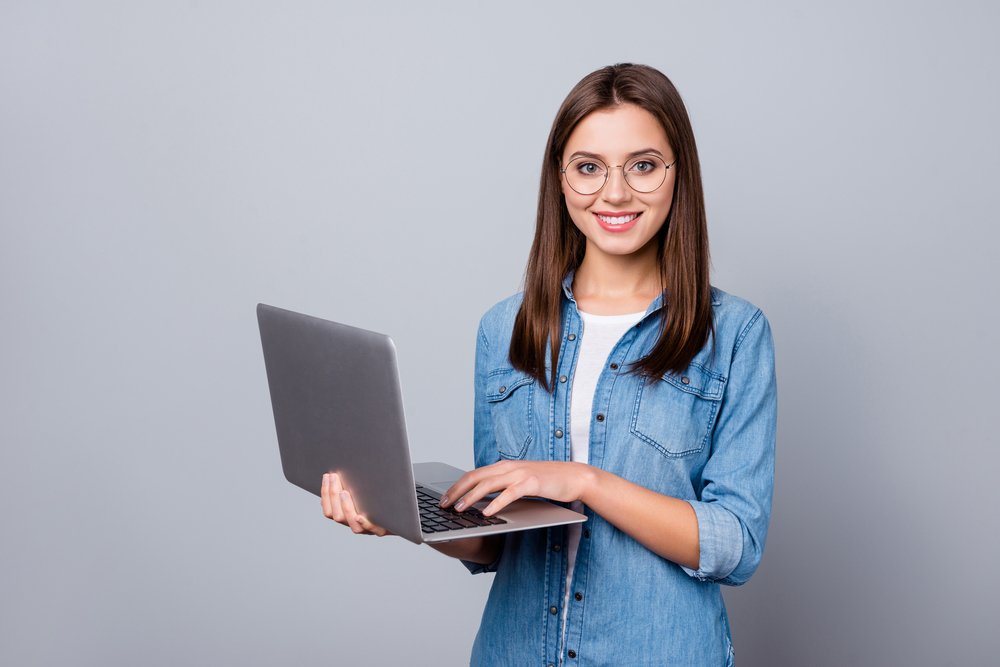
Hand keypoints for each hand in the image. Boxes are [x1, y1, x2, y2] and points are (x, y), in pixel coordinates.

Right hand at [320, 472, 390, 536]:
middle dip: (333, 496)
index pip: (329, 509)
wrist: (404, 516)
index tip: (327, 476)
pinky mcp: (384, 529)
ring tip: (344, 492)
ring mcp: (369, 528)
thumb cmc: (384, 499)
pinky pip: (372, 529)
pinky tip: (359, 516)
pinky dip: (364, 523)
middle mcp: (356, 524)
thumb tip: (341, 470)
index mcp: (348, 516)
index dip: (325, 494)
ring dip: (345, 507)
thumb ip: (354, 486)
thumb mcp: (366, 491)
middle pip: (337, 515)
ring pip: (351, 523)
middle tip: (334, 478)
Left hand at [439, 460, 594, 516]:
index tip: (443, 499)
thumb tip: (482, 500)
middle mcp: (508, 467)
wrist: (574, 476)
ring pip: (488, 484)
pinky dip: (496, 503)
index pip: (474, 474)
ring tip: (459, 509)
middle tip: (443, 505)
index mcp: (503, 466)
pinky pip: (509, 494)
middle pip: (475, 477)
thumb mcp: (519, 482)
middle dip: (456, 491)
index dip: (456, 486)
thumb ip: (502, 487)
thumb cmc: (547, 482)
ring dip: (471, 497)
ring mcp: (520, 473)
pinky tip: (486, 513)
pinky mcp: (531, 483)